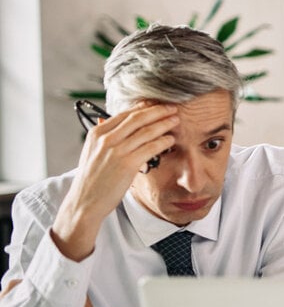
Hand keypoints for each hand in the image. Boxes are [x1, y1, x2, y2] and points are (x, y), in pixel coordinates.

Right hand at [51, 104, 178, 261]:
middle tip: (172, 108)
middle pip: (137, 118)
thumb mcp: (93, 152)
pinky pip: (150, 148)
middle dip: (157, 111)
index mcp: (97, 133)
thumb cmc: (92, 178)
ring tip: (176, 121)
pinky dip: (163, 142)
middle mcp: (106, 139)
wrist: (85, 201)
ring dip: (164, 124)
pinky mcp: (127, 164)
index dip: (144, 108)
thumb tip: (114, 122)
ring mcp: (116, 151)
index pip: (125, 114)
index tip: (156, 104)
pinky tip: (171, 140)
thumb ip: (105, 137)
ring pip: (146, 131)